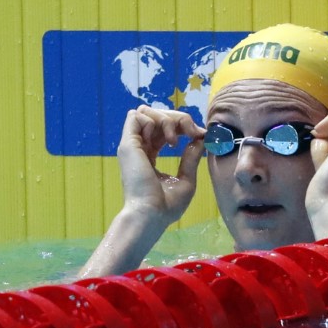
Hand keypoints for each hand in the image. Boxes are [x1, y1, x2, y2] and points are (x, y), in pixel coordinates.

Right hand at [118, 105, 205, 224]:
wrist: (151, 216)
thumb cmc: (167, 206)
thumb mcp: (185, 180)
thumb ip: (190, 159)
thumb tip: (199, 140)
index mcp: (149, 156)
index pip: (163, 129)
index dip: (182, 125)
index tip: (199, 135)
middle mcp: (139, 148)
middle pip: (156, 116)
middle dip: (178, 118)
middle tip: (192, 133)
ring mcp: (132, 145)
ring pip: (146, 112)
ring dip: (167, 119)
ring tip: (174, 141)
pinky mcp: (128, 144)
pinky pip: (136, 116)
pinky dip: (154, 120)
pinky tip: (165, 140)